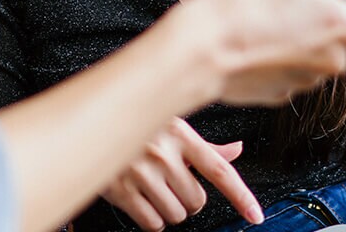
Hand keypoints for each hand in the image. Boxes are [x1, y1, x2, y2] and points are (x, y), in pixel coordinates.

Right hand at [98, 118, 263, 231]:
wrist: (90, 123)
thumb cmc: (136, 124)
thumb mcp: (172, 126)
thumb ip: (205, 145)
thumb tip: (237, 151)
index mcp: (180, 136)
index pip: (220, 170)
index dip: (241, 196)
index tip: (255, 215)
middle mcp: (163, 154)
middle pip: (197, 201)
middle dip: (188, 199)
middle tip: (173, 184)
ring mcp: (141, 173)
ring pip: (177, 215)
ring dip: (170, 209)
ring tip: (155, 188)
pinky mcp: (122, 191)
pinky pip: (153, 223)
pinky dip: (152, 218)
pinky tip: (143, 199)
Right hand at [181, 0, 345, 105]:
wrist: (199, 50)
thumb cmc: (233, 5)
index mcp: (340, 22)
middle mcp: (332, 57)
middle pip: (338, 40)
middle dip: (314, 27)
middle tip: (278, 10)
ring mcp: (308, 80)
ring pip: (310, 57)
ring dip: (291, 45)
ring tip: (255, 28)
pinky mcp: (283, 96)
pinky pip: (287, 74)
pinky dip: (272, 63)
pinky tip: (247, 49)